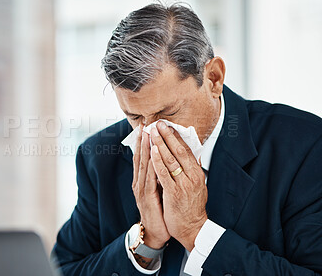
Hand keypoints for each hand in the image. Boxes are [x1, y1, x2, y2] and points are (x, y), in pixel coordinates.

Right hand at [132, 125, 169, 250]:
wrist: (157, 232)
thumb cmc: (160, 210)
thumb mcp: (159, 189)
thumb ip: (160, 174)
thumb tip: (166, 159)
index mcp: (143, 179)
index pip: (143, 156)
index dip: (144, 141)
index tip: (147, 126)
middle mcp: (139, 182)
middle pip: (140, 157)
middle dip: (142, 139)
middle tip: (144, 124)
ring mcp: (141, 189)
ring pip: (143, 165)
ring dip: (145, 149)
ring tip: (147, 133)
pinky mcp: (146, 197)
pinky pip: (149, 179)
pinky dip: (150, 166)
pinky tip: (152, 156)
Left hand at [150, 121, 207, 250]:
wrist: (192, 228)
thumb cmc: (192, 206)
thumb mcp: (198, 186)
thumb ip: (194, 170)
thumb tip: (193, 154)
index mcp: (197, 173)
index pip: (186, 150)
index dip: (176, 136)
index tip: (167, 125)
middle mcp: (192, 176)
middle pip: (178, 151)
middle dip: (167, 135)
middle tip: (158, 122)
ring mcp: (183, 184)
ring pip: (170, 159)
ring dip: (160, 143)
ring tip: (153, 131)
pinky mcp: (174, 193)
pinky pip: (164, 173)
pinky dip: (158, 160)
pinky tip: (152, 150)